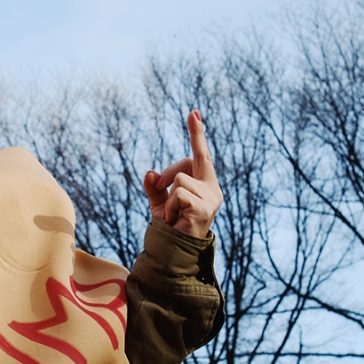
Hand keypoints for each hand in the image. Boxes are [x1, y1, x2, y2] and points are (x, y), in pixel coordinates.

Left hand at [144, 110, 222, 238]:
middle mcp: (213, 189)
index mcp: (205, 184)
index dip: (197, 134)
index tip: (193, 112)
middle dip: (168, 175)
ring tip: (174, 216)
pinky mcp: (205, 208)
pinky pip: (179, 194)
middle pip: (186, 163)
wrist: (174, 251)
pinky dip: (171, 207)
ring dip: (170, 199)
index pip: (201, 155)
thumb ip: (155, 186)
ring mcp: (211, 199)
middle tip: (165, 197)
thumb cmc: (170, 226)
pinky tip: (177, 220)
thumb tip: (150, 173)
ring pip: (180, 180)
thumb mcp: (160, 201)